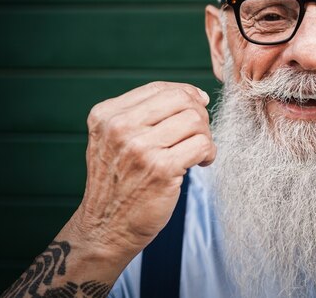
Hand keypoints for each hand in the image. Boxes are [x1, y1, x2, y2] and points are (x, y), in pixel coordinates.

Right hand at [71, 81, 215, 259]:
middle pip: (182, 100)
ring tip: (196, 152)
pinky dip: (209, 154)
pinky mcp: (162, 169)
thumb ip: (144, 114)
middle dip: (198, 115)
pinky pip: (203, 145)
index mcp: (106, 114)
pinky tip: (200, 164)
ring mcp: (140, 148)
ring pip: (196, 120)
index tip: (195, 110)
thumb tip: (196, 95)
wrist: (106, 227)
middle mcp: (120, 127)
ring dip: (205, 136)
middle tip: (197, 135)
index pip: (159, 88)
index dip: (185, 95)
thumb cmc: (119, 182)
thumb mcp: (114, 139)